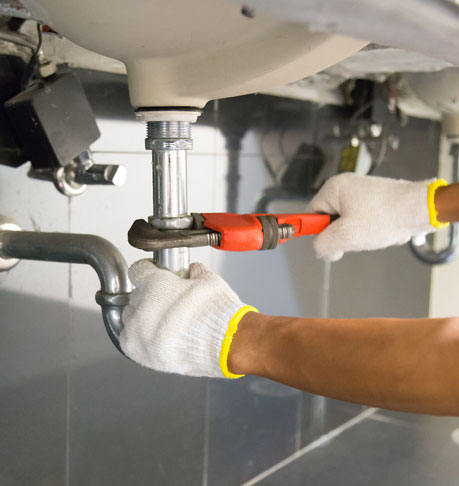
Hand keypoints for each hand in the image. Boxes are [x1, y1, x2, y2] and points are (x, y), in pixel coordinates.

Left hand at [120, 259, 252, 377]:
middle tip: (166, 301)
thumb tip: (193, 271)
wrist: (225, 344)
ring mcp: (138, 331)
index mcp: (155, 285)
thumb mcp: (210, 280)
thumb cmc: (217, 313)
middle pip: (136, 295)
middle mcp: (142, 307)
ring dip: (142, 317)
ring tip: (162, 321)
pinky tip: (155, 336)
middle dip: (149, 296)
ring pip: (130, 317)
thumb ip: (196, 272)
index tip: (154, 273)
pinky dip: (139, 337)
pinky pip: (129, 340)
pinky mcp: (139, 352)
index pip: (138, 271)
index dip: (148, 271)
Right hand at [307, 173, 433, 260]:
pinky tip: (383, 230)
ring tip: (373, 233)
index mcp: (334, 188)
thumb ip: (322, 245)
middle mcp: (346, 186)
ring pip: (348, 224)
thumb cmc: (386, 216)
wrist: (421, 209)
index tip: (325, 242)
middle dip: (342, 235)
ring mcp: (361, 192)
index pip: (311, 214)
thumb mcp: (345, 236)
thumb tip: (320, 249)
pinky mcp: (375, 200)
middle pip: (329, 220)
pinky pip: (363, 222)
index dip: (316, 232)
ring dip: (358, 235)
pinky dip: (371, 230)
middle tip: (354, 239)